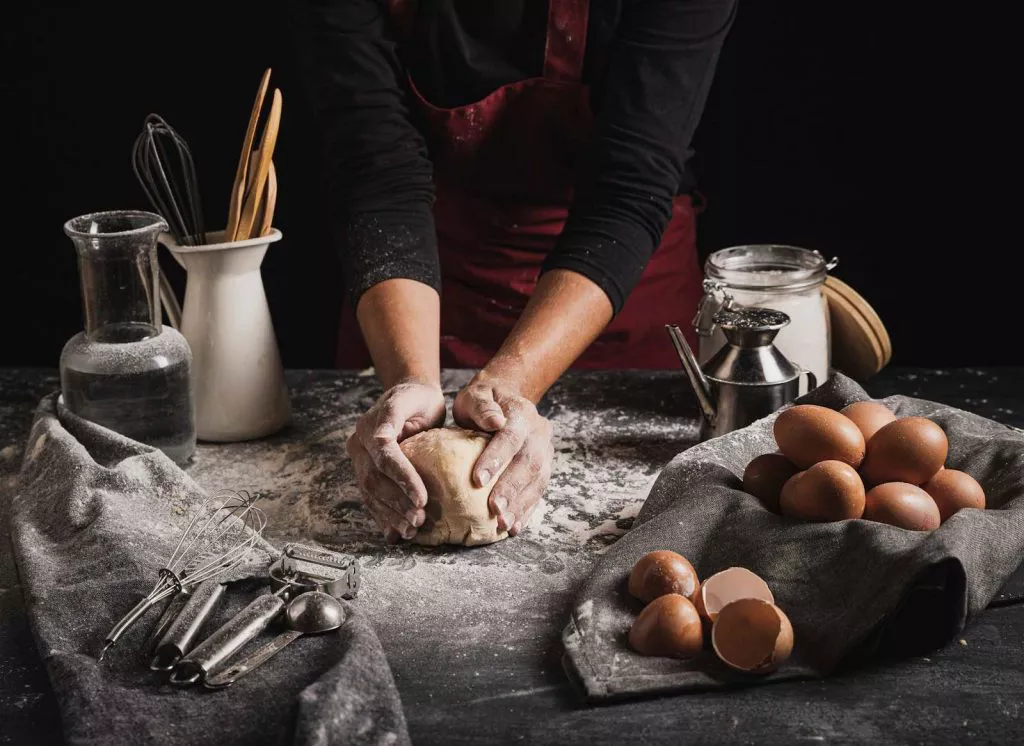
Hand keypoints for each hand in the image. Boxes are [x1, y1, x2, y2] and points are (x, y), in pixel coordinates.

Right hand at [346, 380, 445, 541]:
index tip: (422, 499)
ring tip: (411, 531)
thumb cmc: (417, 399)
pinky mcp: (366, 473)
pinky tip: (394, 534)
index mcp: (370, 427)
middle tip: (419, 519)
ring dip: (390, 515)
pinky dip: (383, 517)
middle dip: (397, 502)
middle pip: (374, 479)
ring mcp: (359, 461)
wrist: (408, 398)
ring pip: (370, 493)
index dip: (402, 479)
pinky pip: (371, 498)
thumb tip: (387, 437)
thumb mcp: (415, 398)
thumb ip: (399, 414)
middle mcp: (359, 445)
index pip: (384, 457)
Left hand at [453, 374, 552, 535]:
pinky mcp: (545, 468)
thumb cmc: (483, 401)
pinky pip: (539, 491)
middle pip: (529, 463)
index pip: (511, 437)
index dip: (497, 459)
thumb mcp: (476, 394)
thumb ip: (482, 406)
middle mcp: (539, 433)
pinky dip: (527, 511)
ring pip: (538, 480)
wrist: (505, 400)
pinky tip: (514, 527)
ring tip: (504, 524)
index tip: (478, 481)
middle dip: (511, 488)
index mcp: (522, 413)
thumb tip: (495, 421)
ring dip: (521, 505)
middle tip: (494, 510)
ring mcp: (546, 451)